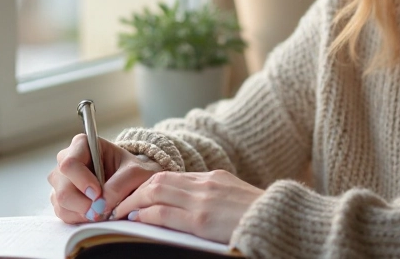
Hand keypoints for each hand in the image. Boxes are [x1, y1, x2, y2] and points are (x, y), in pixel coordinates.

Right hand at [48, 133, 162, 223]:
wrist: (132, 181)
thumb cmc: (131, 170)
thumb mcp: (135, 172)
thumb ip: (120, 184)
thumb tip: (100, 205)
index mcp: (81, 145)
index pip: (70, 163)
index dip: (82, 181)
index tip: (98, 193)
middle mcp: (66, 160)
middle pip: (62, 186)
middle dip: (83, 203)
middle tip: (102, 209)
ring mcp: (61, 180)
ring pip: (60, 202)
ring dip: (82, 212)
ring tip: (102, 210)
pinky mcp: (60, 198)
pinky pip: (63, 213)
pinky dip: (80, 218)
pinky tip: (94, 213)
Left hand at [111, 170, 264, 243]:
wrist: (281, 222)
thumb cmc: (263, 217)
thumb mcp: (237, 200)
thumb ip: (215, 198)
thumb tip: (194, 209)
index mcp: (215, 177)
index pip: (173, 177)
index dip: (150, 186)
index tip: (137, 196)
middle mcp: (206, 184)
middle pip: (159, 180)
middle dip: (135, 192)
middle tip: (119, 203)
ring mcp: (202, 201)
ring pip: (155, 192)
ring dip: (133, 202)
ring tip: (119, 213)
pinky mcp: (201, 220)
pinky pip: (163, 212)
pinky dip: (144, 214)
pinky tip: (134, 220)